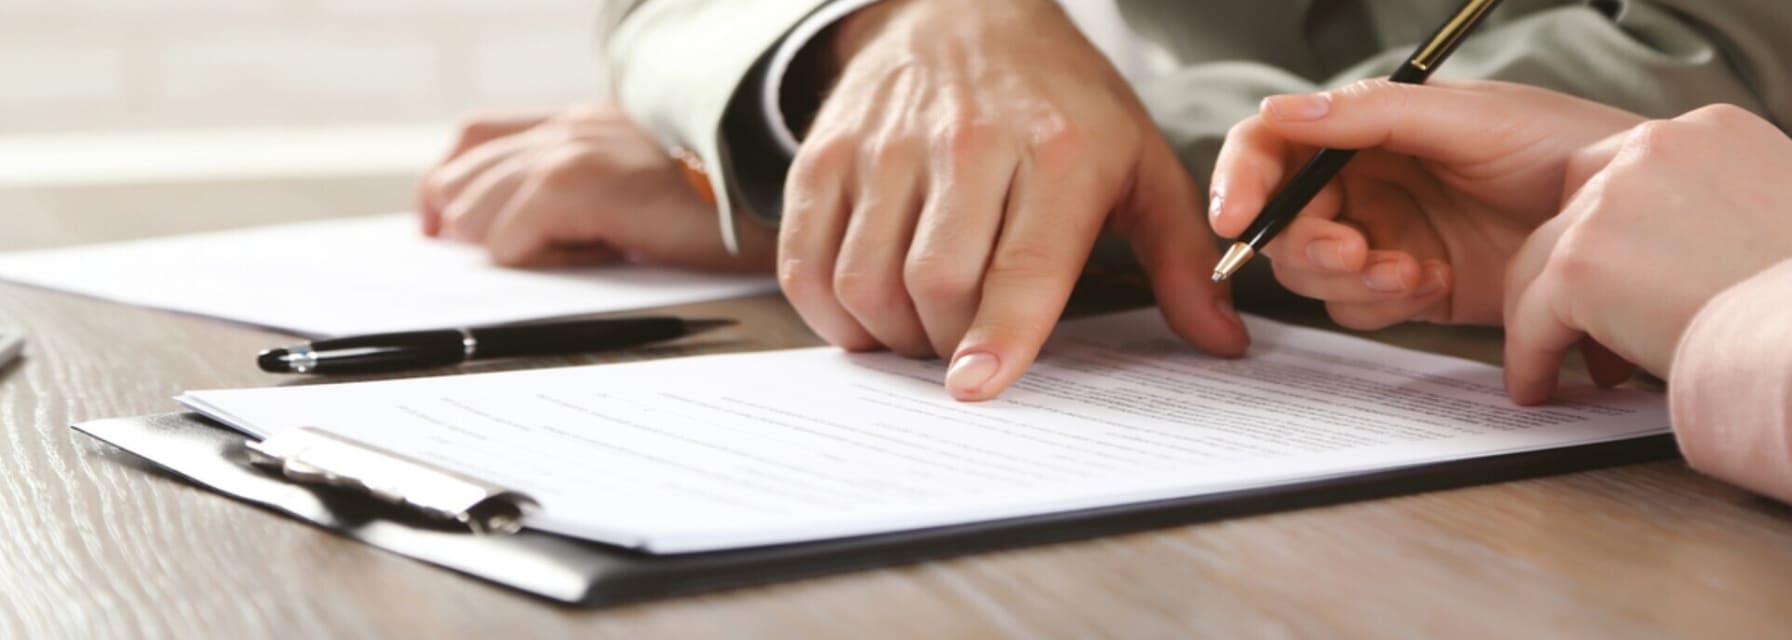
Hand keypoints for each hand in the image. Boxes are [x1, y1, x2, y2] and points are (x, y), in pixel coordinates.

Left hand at [417, 104, 774, 270]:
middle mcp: (568, 127)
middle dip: (465, 225)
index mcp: (581, 123)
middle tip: (498, 263)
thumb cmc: (724, 206)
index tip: (439, 228)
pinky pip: (512, 236)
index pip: (478, 138)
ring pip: (477, 209)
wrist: (768, 194)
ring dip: (507, 246)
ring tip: (563, 263)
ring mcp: (571, 151)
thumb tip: (523, 235)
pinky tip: (584, 263)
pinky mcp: (581, 184)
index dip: (448, 185)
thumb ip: (589, 194)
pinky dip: (534, 260)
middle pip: (462, 173)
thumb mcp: (644, 186)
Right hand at [780, 0, 1247, 400]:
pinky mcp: (827, 152)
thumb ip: (1181, 258)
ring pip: (867, 278)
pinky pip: (807, 259)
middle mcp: (967, 143)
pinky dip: (828, 309)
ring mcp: (887, 145)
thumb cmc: (1060, 100)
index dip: (998, 334)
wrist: (965, 11)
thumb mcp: (1138, 162)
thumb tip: (1222, 343)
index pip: (1021, 263)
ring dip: (889, 333)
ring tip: (919, 327)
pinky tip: (863, 311)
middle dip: (947, 344)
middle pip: (937, 283)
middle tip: (965, 349)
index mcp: (1059, 151)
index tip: (976, 386)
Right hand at [1208, 80, 1642, 328]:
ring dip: (1350, 280)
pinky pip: (1359, 308)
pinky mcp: (1409, 286)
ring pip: (1314, 272)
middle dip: (1308, 245)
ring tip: (1409, 271)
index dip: (1241, 180)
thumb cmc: (1561, 144)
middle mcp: (1362, 182)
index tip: (1236, 218)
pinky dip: (1384, 304)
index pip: (1272, 148)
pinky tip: (1430, 284)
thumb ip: (1369, 115)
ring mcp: (1383, 236)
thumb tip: (1280, 112)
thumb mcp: (1465, 118)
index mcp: (1363, 129)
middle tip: (1352, 253)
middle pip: (1283, 222)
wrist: (1627, 217)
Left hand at [1503, 105, 1791, 403]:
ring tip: (1556, 361)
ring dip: (1544, 315)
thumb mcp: (1779, 217)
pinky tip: (1538, 388)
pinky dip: (1529, 357)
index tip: (1630, 280)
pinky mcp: (1581, 265)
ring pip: (1541, 263)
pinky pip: (1531, 318)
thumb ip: (1725, 212)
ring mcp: (1611, 204)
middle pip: (1574, 211)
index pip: (1631, 172)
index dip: (1620, 232)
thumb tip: (1692, 253)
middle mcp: (1653, 150)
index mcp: (1710, 132)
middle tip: (1595, 328)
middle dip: (1578, 272)